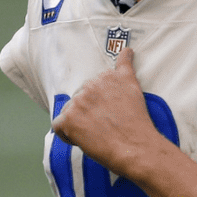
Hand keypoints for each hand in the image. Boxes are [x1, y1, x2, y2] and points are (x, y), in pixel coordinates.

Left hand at [52, 49, 166, 178]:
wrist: (136, 146)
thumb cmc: (138, 123)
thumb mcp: (134, 88)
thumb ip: (125, 68)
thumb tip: (128, 50)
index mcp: (107, 76)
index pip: (92, 88)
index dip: (98, 104)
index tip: (109, 114)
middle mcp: (91, 84)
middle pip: (80, 99)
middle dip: (88, 113)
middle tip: (105, 126)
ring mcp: (79, 101)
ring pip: (69, 112)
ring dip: (79, 124)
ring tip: (97, 135)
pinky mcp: (69, 118)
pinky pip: (58, 126)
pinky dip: (67, 135)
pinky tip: (82, 140)